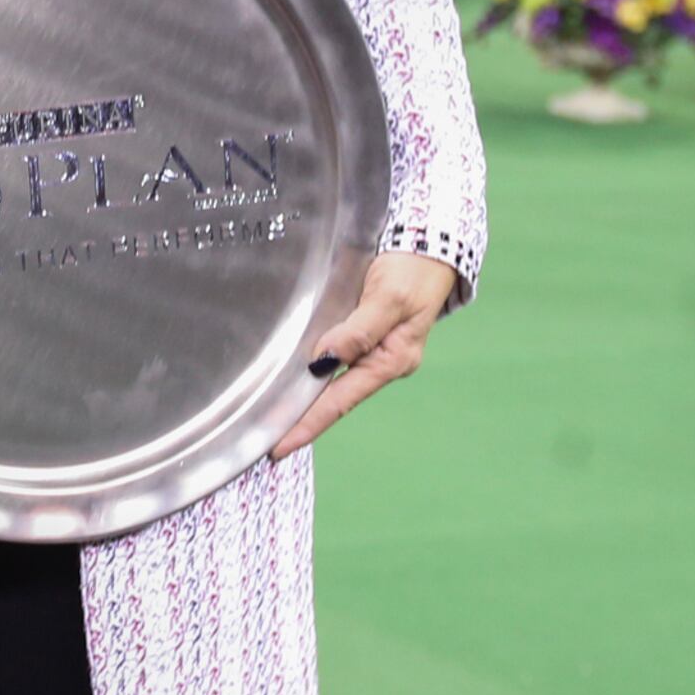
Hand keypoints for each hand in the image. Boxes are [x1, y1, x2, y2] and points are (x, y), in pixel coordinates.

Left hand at [273, 252, 457, 457]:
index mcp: (391, 360)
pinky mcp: (363, 333)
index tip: (279, 447)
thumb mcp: (389, 299)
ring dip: (303, 399)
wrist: (429, 246)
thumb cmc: (413, 272)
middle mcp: (380, 361)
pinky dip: (310, 372)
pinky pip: (332, 359)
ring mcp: (372, 349)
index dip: (308, 424)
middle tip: (265, 444)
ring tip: (271, 421)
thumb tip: (324, 360)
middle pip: (333, 398)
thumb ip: (358, 330)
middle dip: (301, 420)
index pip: (340, 400)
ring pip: (330, 381)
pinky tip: (290, 381)